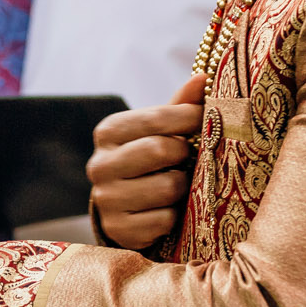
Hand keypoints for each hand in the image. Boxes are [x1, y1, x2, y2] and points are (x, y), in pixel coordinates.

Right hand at [88, 74, 203, 249]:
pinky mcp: (117, 230)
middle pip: (160, 150)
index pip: (157, 118)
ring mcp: (106, 199)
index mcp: (108, 132)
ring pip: (167, 188)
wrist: (122, 208)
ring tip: (177, 185)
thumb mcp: (158, 131)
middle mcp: (99, 164)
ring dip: (182, 188)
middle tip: (187, 158)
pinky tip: (166, 209)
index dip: (190, 117)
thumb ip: (179, 106)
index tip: (206, 118)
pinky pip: (164, 220)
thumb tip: (204, 76)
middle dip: (183, 155)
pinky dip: (174, 216)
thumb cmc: (148, 161)